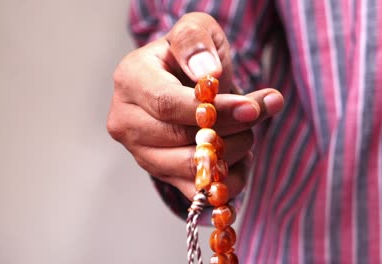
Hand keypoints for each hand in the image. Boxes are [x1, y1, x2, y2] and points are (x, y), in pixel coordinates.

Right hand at [107, 12, 283, 199]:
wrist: (183, 81)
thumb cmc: (190, 56)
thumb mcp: (195, 31)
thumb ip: (195, 42)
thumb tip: (208, 74)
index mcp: (129, 80)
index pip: (167, 104)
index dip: (212, 110)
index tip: (250, 108)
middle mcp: (125, 120)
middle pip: (177, 138)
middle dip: (227, 130)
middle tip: (256, 115)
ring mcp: (139, 152)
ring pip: (187, 167)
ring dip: (229, 154)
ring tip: (246, 132)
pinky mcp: (159, 174)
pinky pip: (195, 191)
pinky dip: (225, 181)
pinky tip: (238, 158)